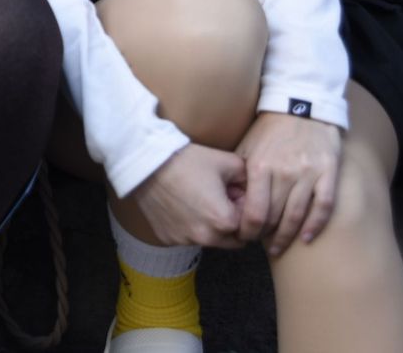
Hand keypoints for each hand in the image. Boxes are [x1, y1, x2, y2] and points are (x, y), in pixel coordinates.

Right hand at [128, 143, 246, 248]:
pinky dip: (190, 226)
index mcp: (225, 221)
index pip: (251, 226)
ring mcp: (185, 240)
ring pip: (210, 240)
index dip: (246, 208)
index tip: (234, 193)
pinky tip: (182, 205)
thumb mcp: (228, 162)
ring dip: (211, 226)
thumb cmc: (187, 161)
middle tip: (220, 198)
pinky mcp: (168, 239)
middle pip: (232, 239)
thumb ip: (251, 178)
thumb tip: (258, 188)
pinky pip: (188, 237)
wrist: (145, 163)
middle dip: (232, 222)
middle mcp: (206, 238)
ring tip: (199, 199)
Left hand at [235, 111, 341, 253]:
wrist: (301, 107)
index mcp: (260, 166)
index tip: (244, 237)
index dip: (248, 230)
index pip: (253, 211)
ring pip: (298, 216)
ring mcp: (308, 173)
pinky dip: (316, 225)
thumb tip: (225, 199)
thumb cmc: (270, 130)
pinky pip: (324, 206)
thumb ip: (238, 172)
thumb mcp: (247, 146)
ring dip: (288, 236)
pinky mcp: (328, 172)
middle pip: (275, 217)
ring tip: (279, 248)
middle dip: (266, 236)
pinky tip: (307, 238)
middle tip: (261, 246)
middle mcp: (284, 172)